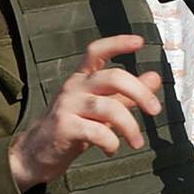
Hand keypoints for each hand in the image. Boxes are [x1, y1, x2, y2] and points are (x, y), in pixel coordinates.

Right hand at [8, 34, 162, 191]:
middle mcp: (74, 86)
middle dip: (140, 93)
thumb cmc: (74, 125)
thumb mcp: (102, 106)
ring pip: (108, 108)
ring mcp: (67, 106)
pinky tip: (112, 149)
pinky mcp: (64, 127)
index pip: (98, 51)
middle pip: (113, 77)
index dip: (118, 43)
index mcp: (83, 78)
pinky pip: (96, 131)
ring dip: (130, 127)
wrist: (37, 152)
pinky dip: (111, 142)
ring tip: (137, 142)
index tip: (140, 42)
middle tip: (155, 110)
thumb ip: (126, 93)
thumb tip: (155, 77)